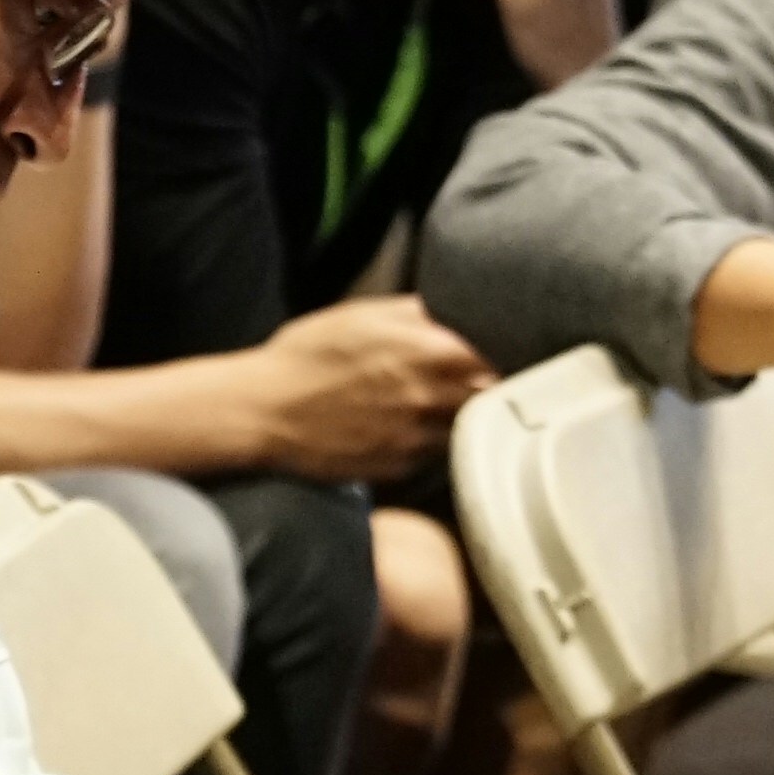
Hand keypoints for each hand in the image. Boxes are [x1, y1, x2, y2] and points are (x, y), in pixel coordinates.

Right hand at [227, 297, 493, 478]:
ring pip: (467, 428)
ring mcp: (416, 438)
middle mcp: (429, 398)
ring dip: (467, 417)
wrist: (262, 411)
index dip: (509, 351)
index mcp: (426, 352)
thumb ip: (416, 311)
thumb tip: (456, 306)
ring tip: (453, 403)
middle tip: (495, 378)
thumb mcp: (360, 314)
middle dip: (494, 386)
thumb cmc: (307, 355)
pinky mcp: (400, 468)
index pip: (499, 355)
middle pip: (491, 396)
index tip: (510, 347)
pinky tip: (417, 428)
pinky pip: (436, 455)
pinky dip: (436, 441)